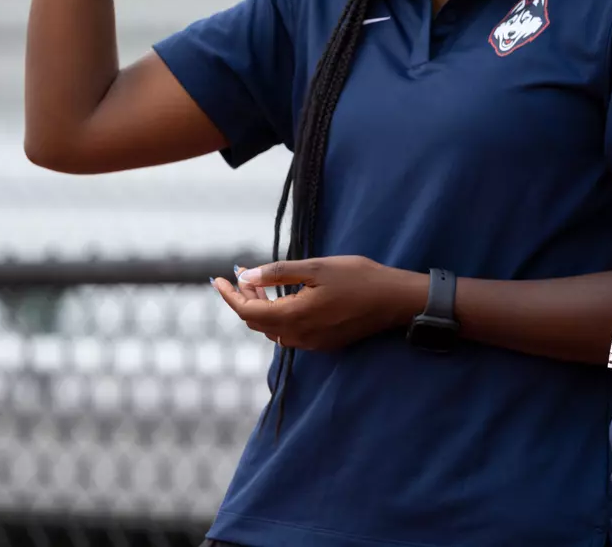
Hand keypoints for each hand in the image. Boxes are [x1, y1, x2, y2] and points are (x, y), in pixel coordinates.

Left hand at [211, 256, 422, 352]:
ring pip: (272, 328)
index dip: (229, 296)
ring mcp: (312, 343)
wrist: (394, 300)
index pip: (247, 312)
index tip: (217, 279)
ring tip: (259, 282)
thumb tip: (245, 277)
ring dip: (261, 307)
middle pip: (257, 322)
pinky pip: (289, 332)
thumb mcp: (315, 267)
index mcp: (294, 317)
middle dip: (244, 299)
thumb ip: (278, 273)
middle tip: (241, 274)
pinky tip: (284, 296)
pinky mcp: (323, 342)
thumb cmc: (357, 277)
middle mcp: (299, 336)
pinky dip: (278, 315)